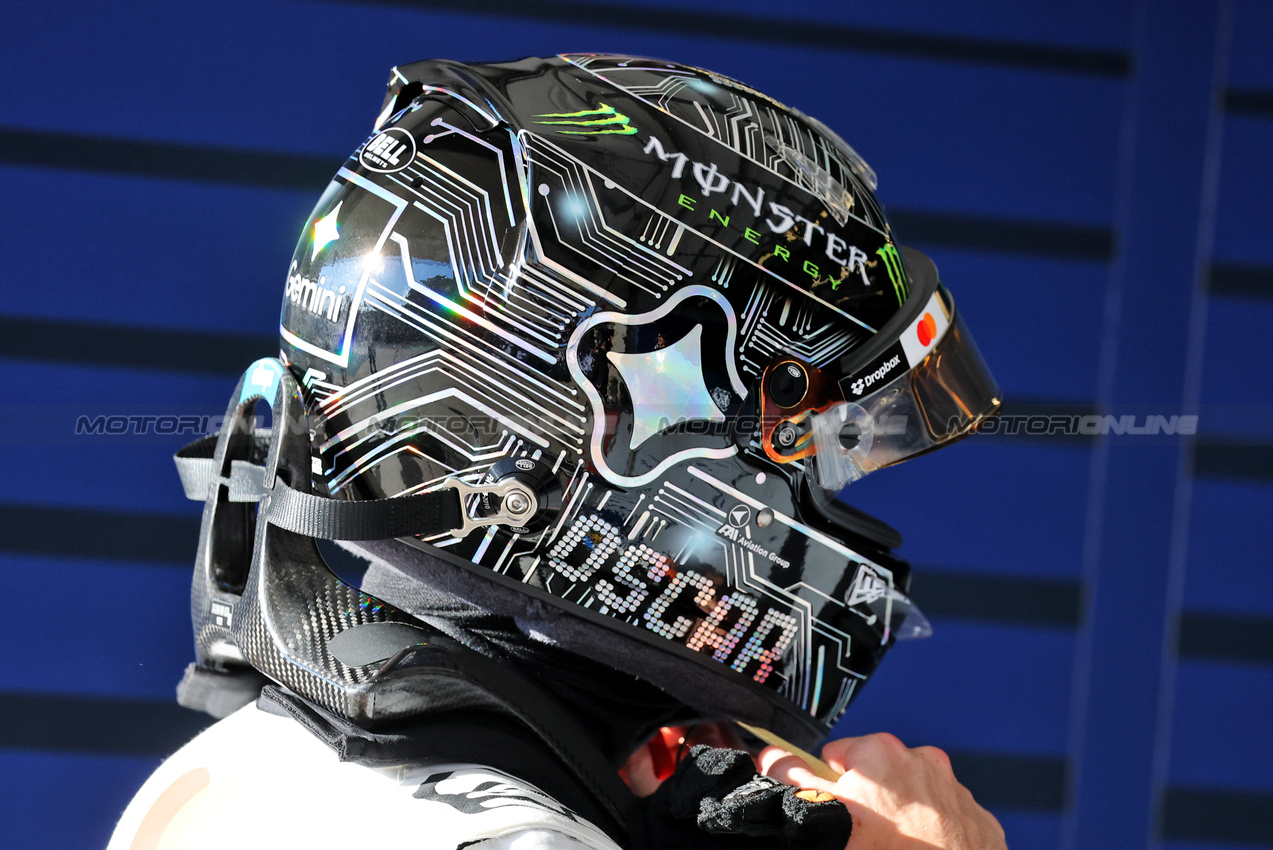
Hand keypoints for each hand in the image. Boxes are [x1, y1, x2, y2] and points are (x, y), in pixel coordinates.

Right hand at [758, 733, 1006, 849]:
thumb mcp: (821, 813)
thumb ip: (791, 777)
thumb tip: (771, 754)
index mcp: (882, 753)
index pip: (839, 755)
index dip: (831, 785)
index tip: (836, 810)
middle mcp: (924, 763)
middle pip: (880, 775)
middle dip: (870, 801)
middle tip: (865, 837)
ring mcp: (957, 793)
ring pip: (917, 798)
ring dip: (905, 817)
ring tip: (894, 847)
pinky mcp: (981, 823)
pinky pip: (949, 821)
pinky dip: (937, 835)